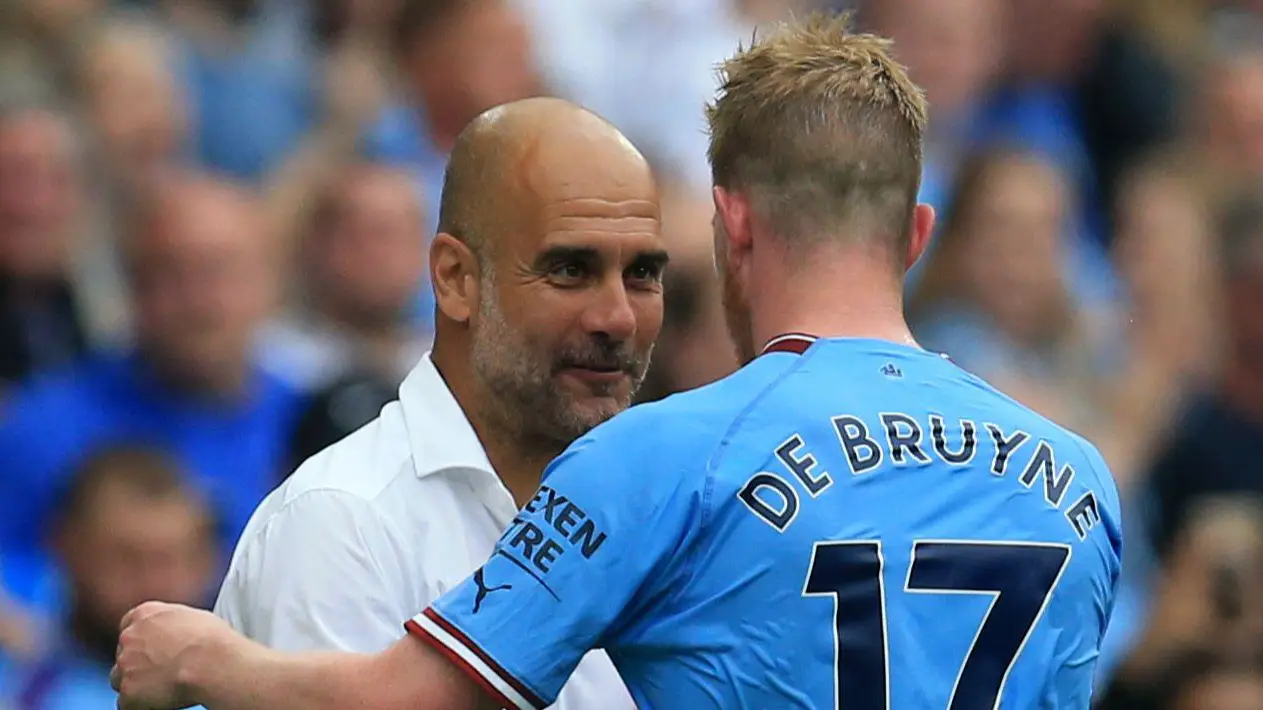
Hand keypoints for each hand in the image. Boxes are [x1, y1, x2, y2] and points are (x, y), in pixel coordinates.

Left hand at [111, 601, 235, 709]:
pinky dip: (140, 705)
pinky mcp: (128, 691)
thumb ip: (173, 623)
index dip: (141, 641)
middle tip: (162, 671)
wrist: (212, 662)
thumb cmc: (212, 640)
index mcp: (145, 614)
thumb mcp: (192, 616)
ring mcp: (126, 664)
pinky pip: (127, 703)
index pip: (128, 626)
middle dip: (138, 663)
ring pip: (119, 679)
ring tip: (162, 688)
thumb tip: (177, 632)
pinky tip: (161, 701)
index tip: (152, 651)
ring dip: (135, 685)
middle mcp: (130, 636)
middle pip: (123, 654)